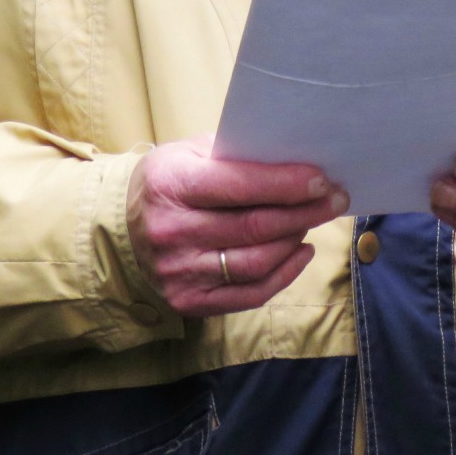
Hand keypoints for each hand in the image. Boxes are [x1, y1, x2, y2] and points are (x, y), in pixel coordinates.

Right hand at [127, 138, 347, 315]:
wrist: (120, 231)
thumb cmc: (167, 183)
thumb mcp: (188, 153)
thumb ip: (234, 154)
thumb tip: (293, 157)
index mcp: (171, 184)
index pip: (240, 186)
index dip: (287, 184)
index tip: (321, 179)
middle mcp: (172, 231)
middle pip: (255, 226)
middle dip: (304, 212)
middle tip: (335, 199)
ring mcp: (179, 272)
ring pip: (257, 262)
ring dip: (295, 240)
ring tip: (313, 221)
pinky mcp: (189, 301)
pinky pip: (250, 293)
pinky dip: (284, 274)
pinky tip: (300, 252)